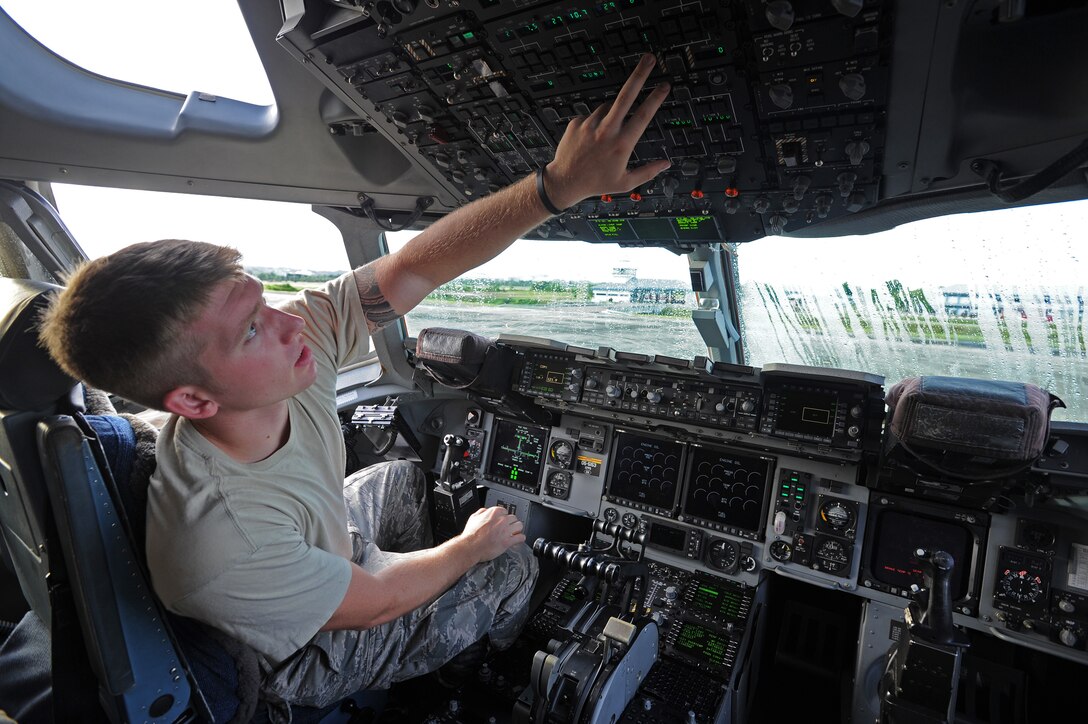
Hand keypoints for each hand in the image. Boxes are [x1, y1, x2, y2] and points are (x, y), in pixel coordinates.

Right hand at [460, 506, 524, 562]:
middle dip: (510, 523)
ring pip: (519, 526)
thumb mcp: (473, 517)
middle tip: (507, 528)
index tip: (502, 522)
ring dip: (517, 529)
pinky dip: (520, 539)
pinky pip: (521, 537)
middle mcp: (502, 520)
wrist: (470, 547)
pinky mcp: (508, 541)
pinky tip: (517, 540)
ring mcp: (506, 530)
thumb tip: (486, 511)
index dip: (503, 517)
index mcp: (494, 512)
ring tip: (513, 533)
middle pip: (514, 518)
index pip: (505, 511)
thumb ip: (482, 512)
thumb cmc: (471, 535)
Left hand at [545, 54, 671, 208]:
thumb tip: (666, 164)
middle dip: (639, 75)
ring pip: (608, 108)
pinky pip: (592, 116)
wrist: (565, 181)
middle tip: (649, 59)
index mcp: (621, 144)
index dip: (656, 98)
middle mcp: (606, 131)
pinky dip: (596, 122)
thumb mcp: (626, 183)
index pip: (644, 115)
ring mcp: (590, 124)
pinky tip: (592, 139)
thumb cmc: (596, 183)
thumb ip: (648, 172)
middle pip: (626, 96)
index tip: (664, 85)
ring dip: (613, 114)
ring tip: (606, 136)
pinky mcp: (577, 122)